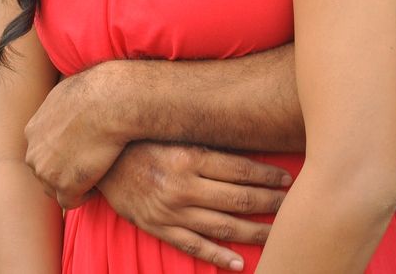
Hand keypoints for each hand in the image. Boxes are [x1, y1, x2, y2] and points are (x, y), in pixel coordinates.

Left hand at [25, 69, 126, 207]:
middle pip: (44, 172)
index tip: (79, 148)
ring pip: (55, 188)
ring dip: (72, 184)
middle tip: (87, 164)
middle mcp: (33, 153)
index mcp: (33, 131)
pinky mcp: (65, 186)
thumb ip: (57, 106)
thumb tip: (62, 102)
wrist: (109, 102)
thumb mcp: (65, 91)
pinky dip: (83, 195)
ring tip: (94, 173)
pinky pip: (71, 201)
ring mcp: (47, 172)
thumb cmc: (95, 90)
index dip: (60, 152)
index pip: (41, 151)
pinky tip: (98, 182)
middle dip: (62, 171)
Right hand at [98, 142, 291, 270]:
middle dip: (269, 202)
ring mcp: (172, 211)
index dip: (267, 175)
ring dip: (253, 231)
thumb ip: (206, 144)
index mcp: (190, 156)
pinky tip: (239, 262)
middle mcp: (184, 186)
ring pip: (222, 226)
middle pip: (237, 199)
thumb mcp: (176, 134)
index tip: (286, 178)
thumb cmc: (144, 140)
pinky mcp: (160, 228)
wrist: (102, 161)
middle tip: (292, 204)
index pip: (240, 169)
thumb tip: (245, 146)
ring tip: (276, 234)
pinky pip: (194, 246)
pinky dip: (218, 256)